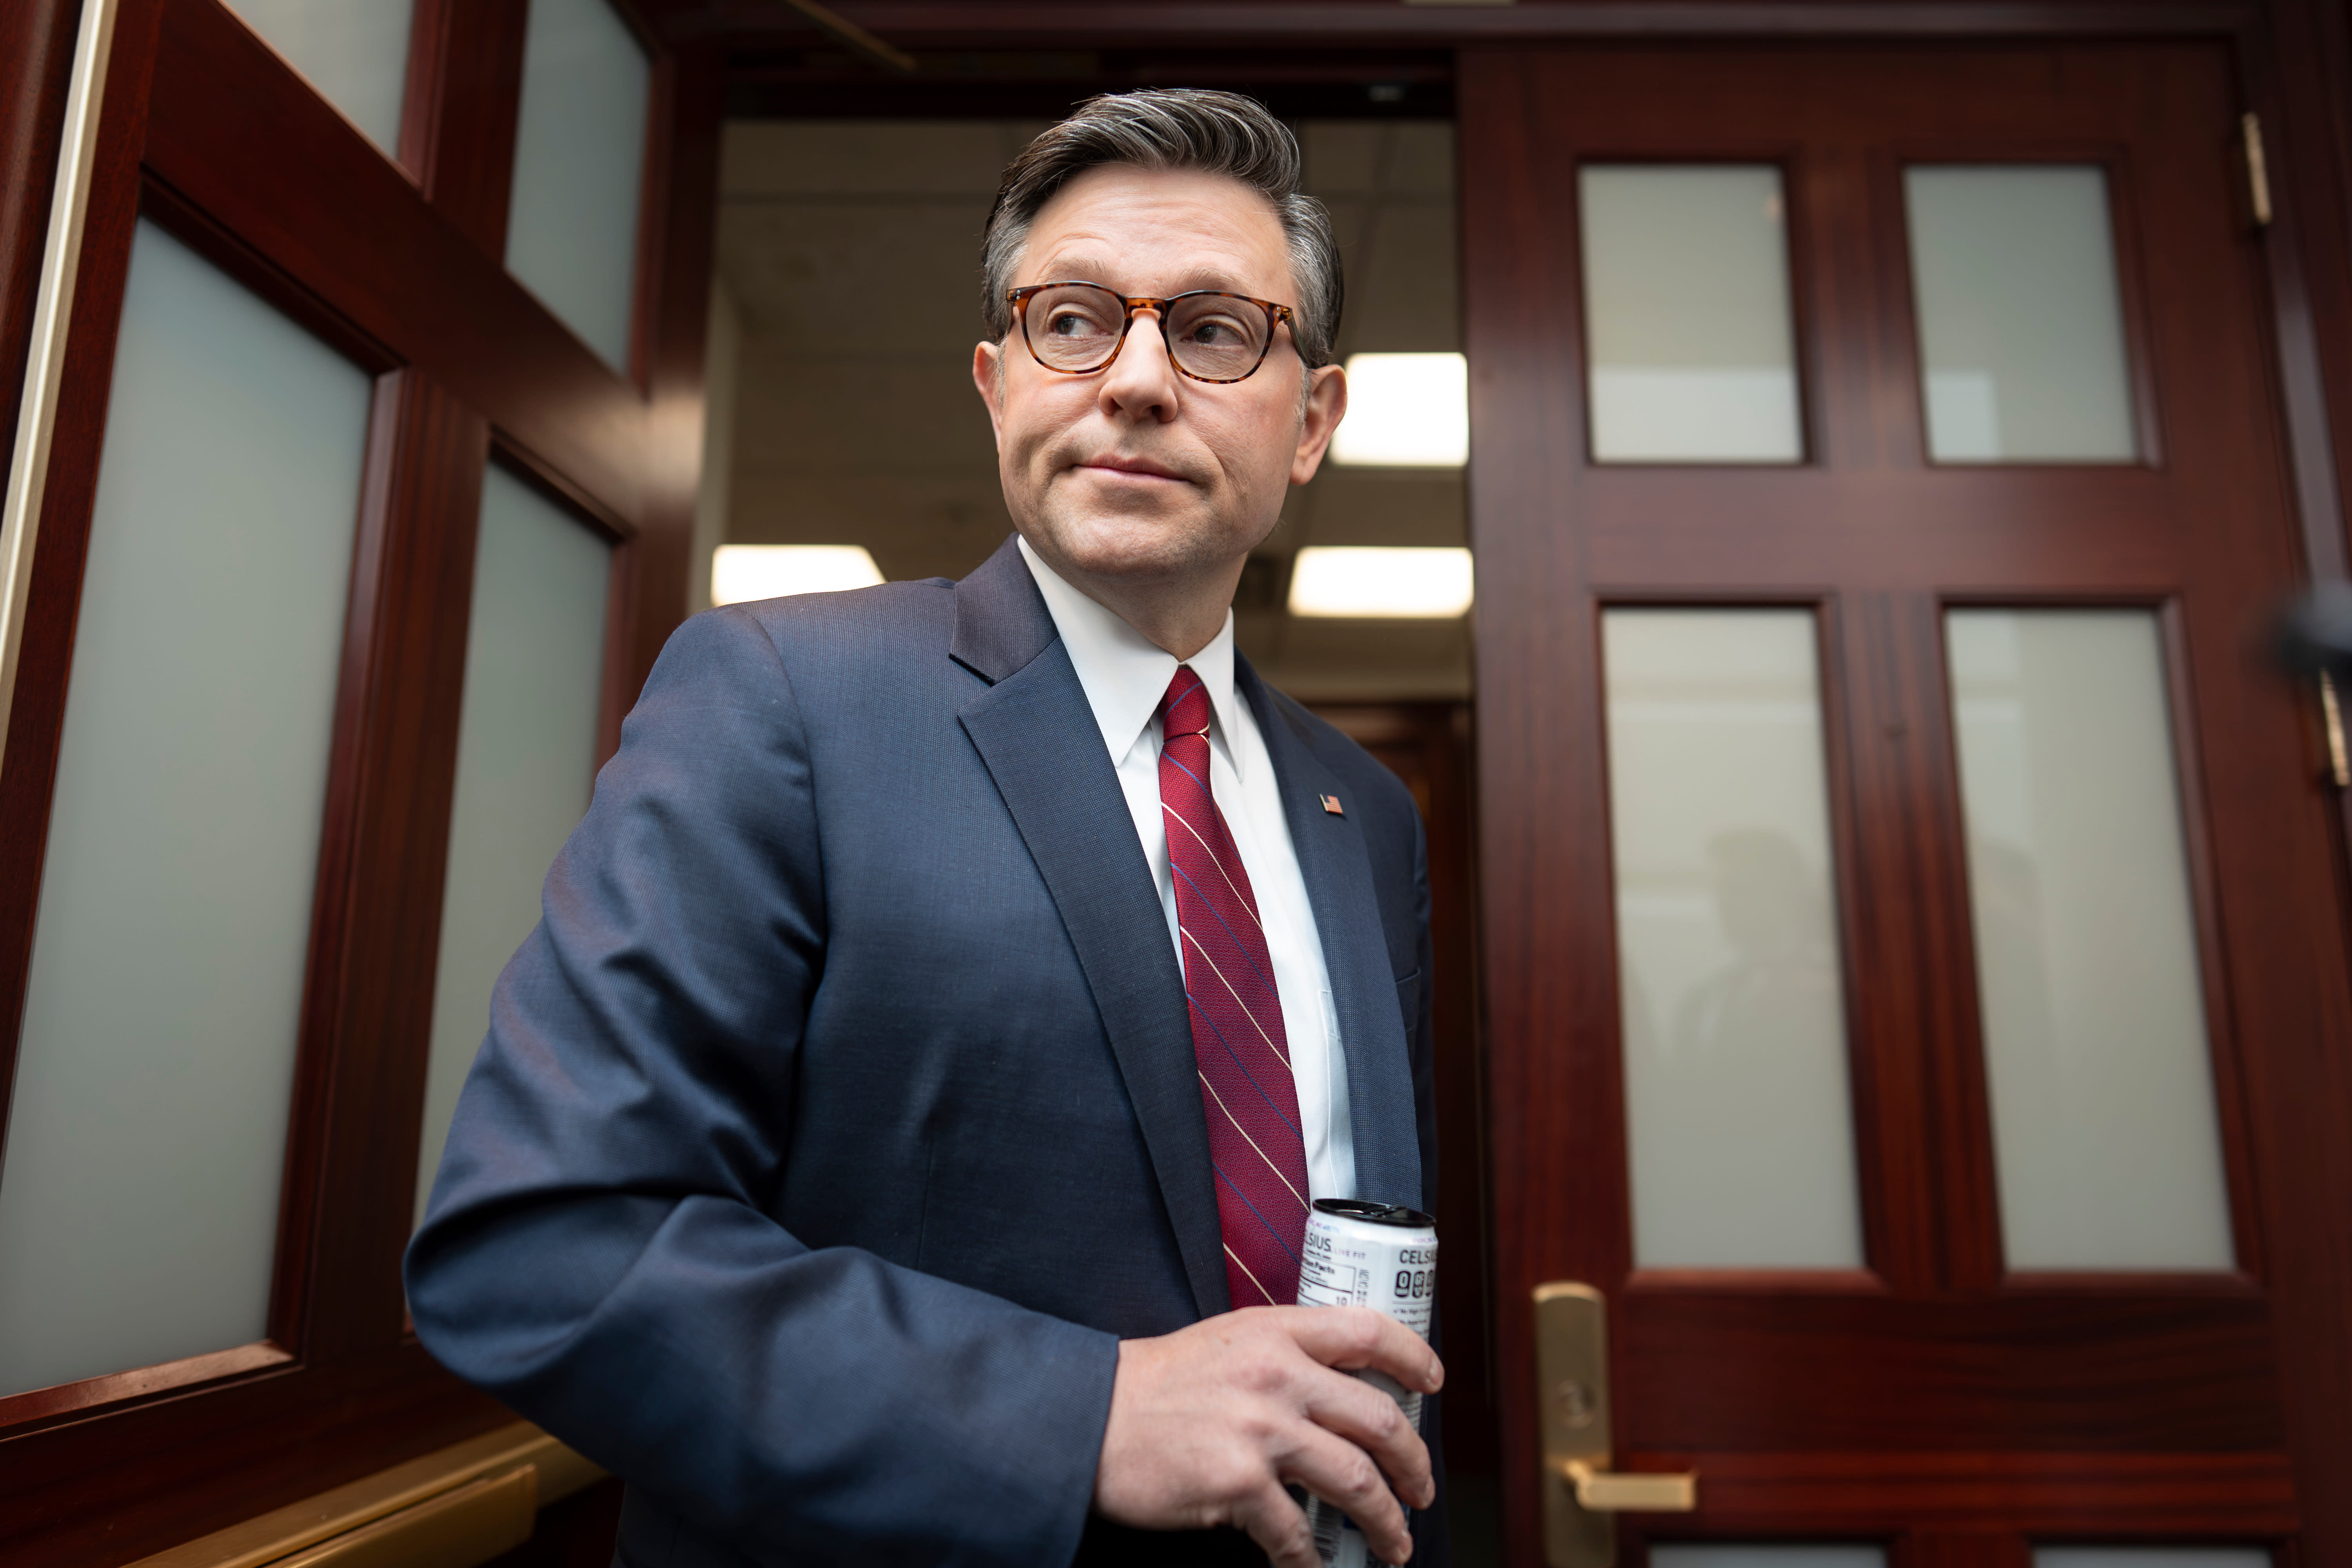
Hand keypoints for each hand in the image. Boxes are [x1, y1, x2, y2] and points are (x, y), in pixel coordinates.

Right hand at [1091, 1305, 1443, 1566]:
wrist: (1092, 1418)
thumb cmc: (1156, 1386)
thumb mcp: (1226, 1343)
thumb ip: (1282, 1356)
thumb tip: (1338, 1395)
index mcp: (1275, 1332)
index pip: (1368, 1330)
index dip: (1413, 1356)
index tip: (1433, 1382)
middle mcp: (1277, 1375)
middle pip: (1378, 1420)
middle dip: (1414, 1465)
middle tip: (1421, 1490)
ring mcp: (1260, 1430)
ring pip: (1357, 1482)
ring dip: (1386, 1521)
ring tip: (1394, 1542)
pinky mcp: (1239, 1485)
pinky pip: (1298, 1536)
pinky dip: (1313, 1564)